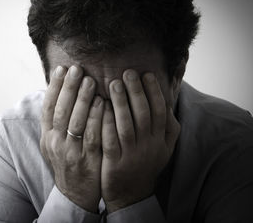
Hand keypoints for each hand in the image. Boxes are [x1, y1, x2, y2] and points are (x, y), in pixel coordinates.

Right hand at [40, 65, 103, 212]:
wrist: (75, 193)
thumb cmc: (68, 161)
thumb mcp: (55, 143)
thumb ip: (57, 121)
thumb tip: (62, 91)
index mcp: (46, 136)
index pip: (47, 107)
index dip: (54, 87)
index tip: (61, 69)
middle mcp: (55, 143)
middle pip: (60, 111)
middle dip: (68, 88)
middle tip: (77, 69)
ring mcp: (71, 152)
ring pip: (75, 121)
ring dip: (82, 99)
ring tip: (90, 80)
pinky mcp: (88, 160)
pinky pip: (92, 135)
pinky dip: (96, 117)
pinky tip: (102, 103)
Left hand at [101, 69, 179, 212]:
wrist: (132, 194)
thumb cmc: (146, 163)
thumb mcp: (163, 146)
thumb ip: (168, 125)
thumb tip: (168, 98)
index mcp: (162, 140)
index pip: (160, 111)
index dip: (154, 91)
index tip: (146, 73)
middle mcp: (149, 147)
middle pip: (143, 114)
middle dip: (136, 91)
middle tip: (127, 73)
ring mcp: (132, 155)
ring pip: (126, 125)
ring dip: (120, 103)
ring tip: (113, 84)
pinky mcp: (114, 163)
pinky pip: (110, 140)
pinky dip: (106, 122)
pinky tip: (100, 107)